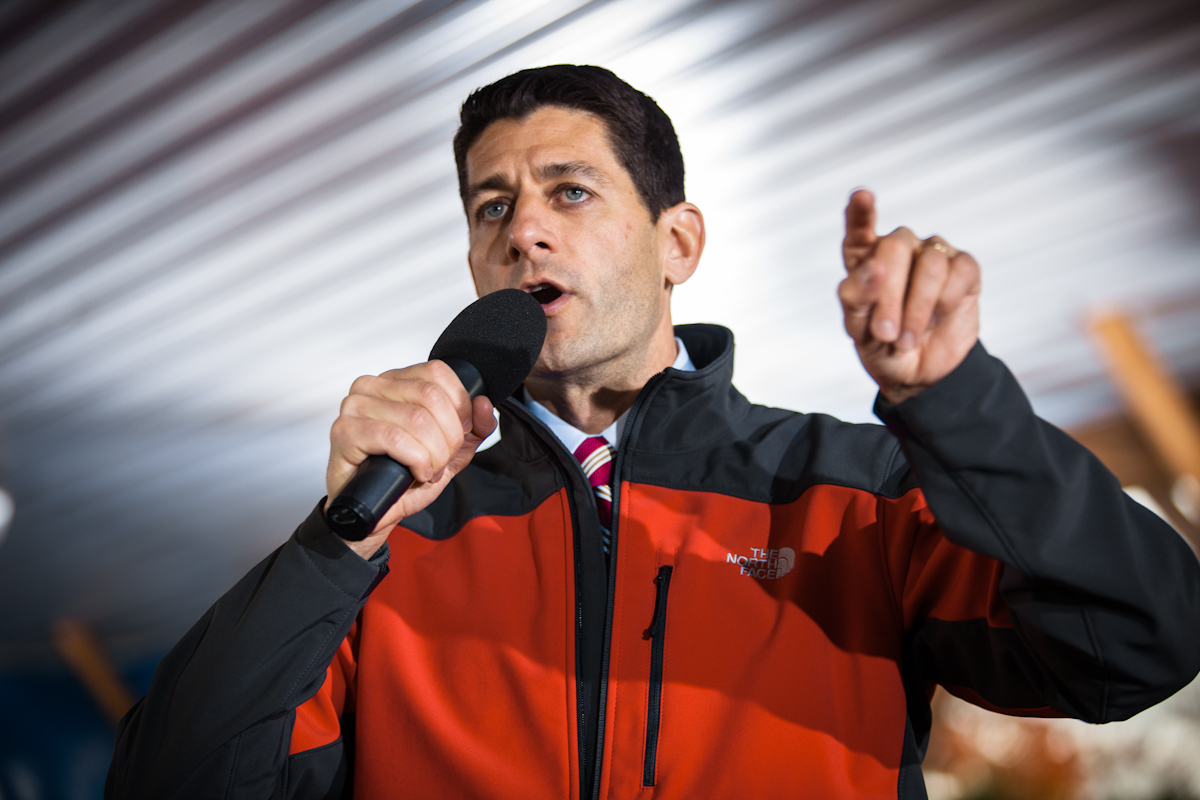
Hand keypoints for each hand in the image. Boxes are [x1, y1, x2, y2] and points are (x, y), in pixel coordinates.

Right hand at [325, 360, 496, 557]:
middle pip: (431, 396)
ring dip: (433, 454)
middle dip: (448, 436)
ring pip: (416, 419)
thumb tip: (484, 403)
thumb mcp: (452, 450)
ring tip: (428, 470)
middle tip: (442, 459)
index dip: (459, 406)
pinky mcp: (345, 431)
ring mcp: (355, 406)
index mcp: (396, 381)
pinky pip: (394, 438)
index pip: (437, 372)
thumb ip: (475, 427)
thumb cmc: (404, 478)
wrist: (375, 511)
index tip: (458, 434)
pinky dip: (415, 460)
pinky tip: (415, 474)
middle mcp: (373, 386)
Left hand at [838, 189, 980, 403]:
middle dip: (889, 295)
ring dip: (917, 308)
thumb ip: (857, 297)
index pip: (860, 230)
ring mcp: (932, 254)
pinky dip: (945, 303)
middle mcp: (899, 249)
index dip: (861, 212)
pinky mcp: (963, 268)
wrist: (919, 374)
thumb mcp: (858, 330)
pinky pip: (959, 272)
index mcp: (865, 259)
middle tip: (884, 332)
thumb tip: (873, 269)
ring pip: (929, 263)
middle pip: (895, 247)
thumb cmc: (882, 346)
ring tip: (907, 339)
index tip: (863, 195)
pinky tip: (938, 319)